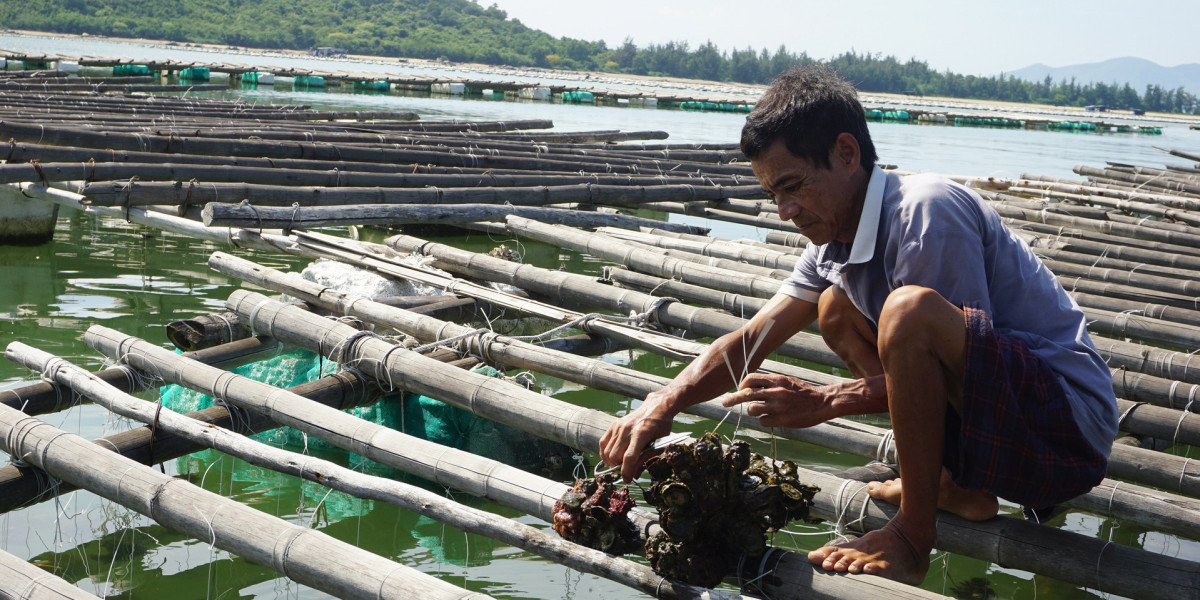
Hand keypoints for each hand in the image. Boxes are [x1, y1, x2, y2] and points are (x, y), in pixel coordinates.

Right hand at [599, 391, 675, 481]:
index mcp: (641, 434)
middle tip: (626, 470)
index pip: (629, 457)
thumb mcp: (659, 443)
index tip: (627, 479)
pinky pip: (603, 443)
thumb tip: (633, 475)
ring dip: (611, 461)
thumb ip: (645, 458)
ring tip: (619, 464)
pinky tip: (611, 456)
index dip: (626, 471)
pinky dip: (605, 453)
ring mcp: (619, 427)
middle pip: (615, 456)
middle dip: (619, 467)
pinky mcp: (614, 425)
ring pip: (607, 451)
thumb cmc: (661, 426)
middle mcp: (627, 430)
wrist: (656, 407)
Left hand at [721, 373, 837, 428]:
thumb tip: (751, 387)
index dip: (742, 384)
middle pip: (746, 394)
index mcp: (777, 379)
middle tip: (724, 402)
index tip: (740, 389)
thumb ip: (770, 383)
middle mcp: (775, 391)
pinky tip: (772, 418)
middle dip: (732, 398)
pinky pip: (763, 421)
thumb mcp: (786, 381)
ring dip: (753, 411)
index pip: (750, 379)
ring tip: (761, 411)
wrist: (823, 402)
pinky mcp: (782, 419)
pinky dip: (764, 420)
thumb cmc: (803, 392)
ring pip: (752, 409)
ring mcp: (778, 406)